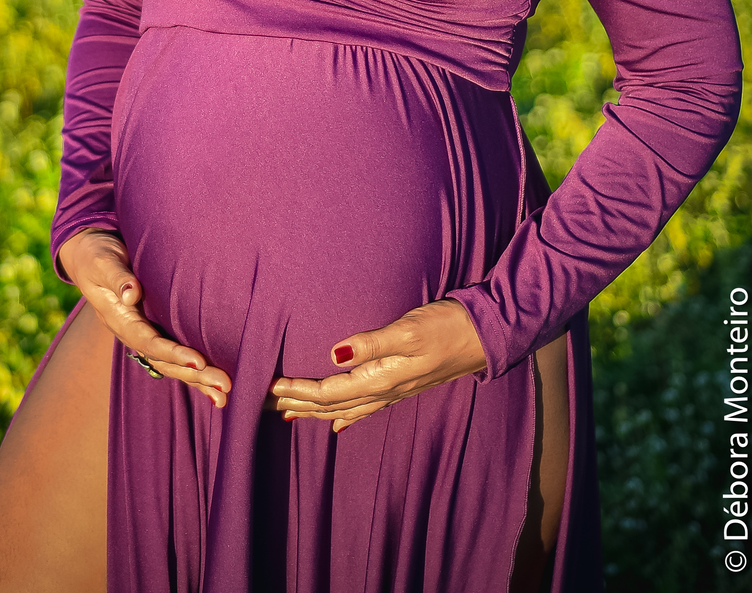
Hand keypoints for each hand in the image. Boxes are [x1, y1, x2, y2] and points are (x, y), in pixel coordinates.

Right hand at [57, 228, 230, 406]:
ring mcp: (142, 333)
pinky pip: (172, 355)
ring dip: (197, 381)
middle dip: (194, 376)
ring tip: (223, 397)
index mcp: (119, 319)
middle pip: (164, 361)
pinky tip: (210, 386)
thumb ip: (117, 277)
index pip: (148, 341)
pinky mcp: (152, 328)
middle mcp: (131, 332)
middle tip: (224, 386)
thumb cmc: (97, 255)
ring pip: (170, 364)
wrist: (89, 255)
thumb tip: (131, 294)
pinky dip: (191, 371)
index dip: (172, 353)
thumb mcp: (103, 262)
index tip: (198, 362)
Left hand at [268, 299, 485, 431]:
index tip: (271, 385)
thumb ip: (372, 342)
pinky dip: (346, 415)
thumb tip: (334, 353)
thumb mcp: (408, 329)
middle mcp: (386, 391)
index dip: (299, 391)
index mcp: (382, 379)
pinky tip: (338, 424)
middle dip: (299, 405)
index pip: (330, 392)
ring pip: (346, 408)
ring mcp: (395, 390)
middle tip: (266, 404)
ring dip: (315, 411)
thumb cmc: (447, 327)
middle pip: (332, 406)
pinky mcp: (404, 383)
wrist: (485, 335)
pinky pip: (366, 407)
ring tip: (289, 414)